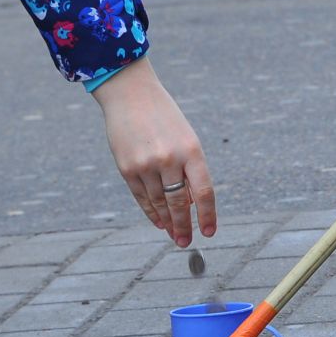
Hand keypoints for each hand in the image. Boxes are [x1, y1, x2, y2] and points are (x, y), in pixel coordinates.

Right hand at [90, 60, 216, 246]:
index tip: (208, 232)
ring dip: (167, 222)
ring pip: (160, 203)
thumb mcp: (186, 138)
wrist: (131, 94)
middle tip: (186, 242)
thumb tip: (191, 203)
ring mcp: (146, 165)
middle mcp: (169, 159)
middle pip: (180, 203)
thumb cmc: (164, 117)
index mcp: (191, 150)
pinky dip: (151, 212)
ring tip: (174, 235)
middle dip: (184, 226)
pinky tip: (158, 222)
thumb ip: (190, 168)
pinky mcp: (127, 168)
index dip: (207, 215)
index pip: (204, 191)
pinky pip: (141, 198)